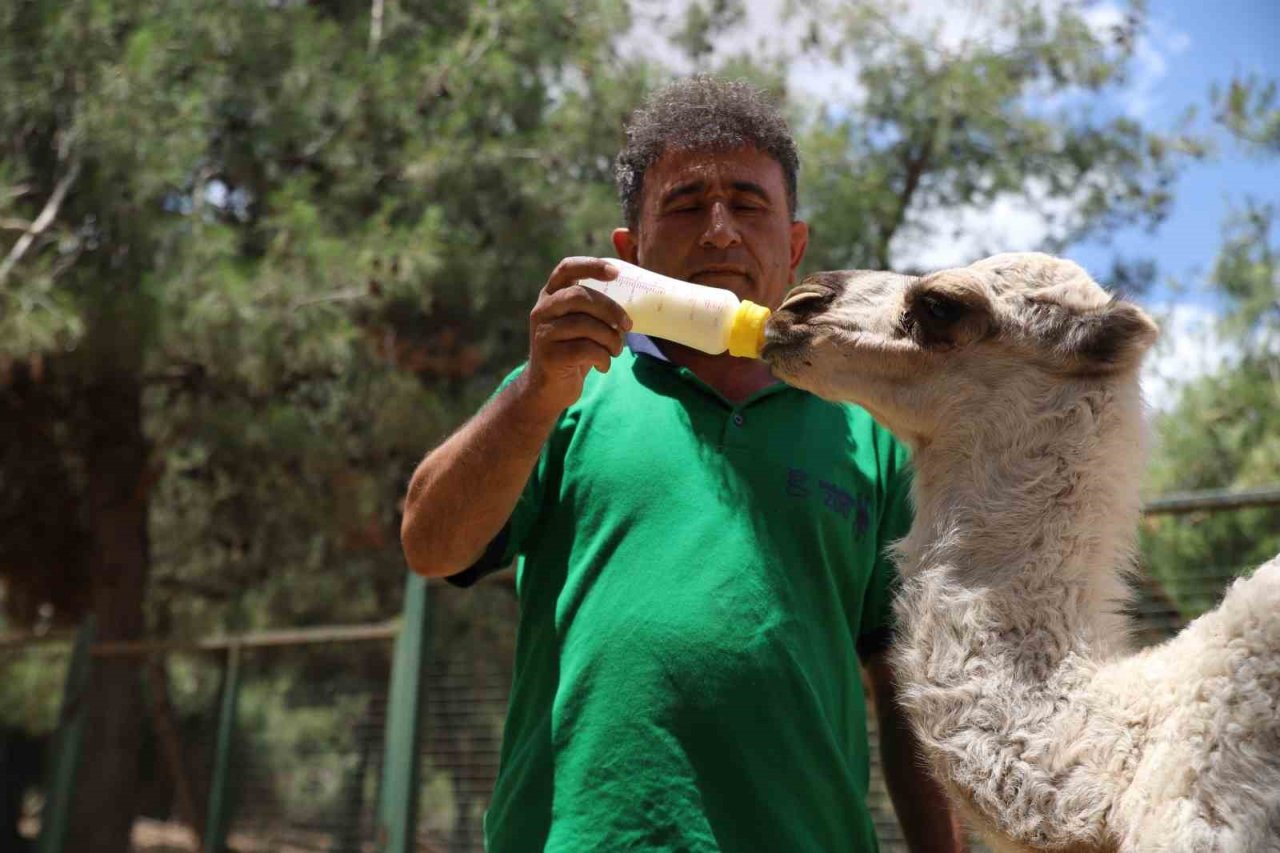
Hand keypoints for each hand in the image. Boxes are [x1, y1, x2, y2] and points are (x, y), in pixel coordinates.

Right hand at [518, 257, 631, 415]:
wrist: (548, 388)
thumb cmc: (573, 350)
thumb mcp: (580, 324)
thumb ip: (594, 309)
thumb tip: (637, 299)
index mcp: (551, 295)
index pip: (567, 269)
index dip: (591, 266)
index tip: (616, 272)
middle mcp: (542, 310)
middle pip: (580, 296)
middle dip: (611, 310)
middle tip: (628, 326)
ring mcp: (543, 332)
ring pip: (585, 325)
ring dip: (611, 339)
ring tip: (616, 351)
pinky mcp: (548, 356)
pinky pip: (585, 349)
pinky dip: (603, 358)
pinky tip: (603, 366)